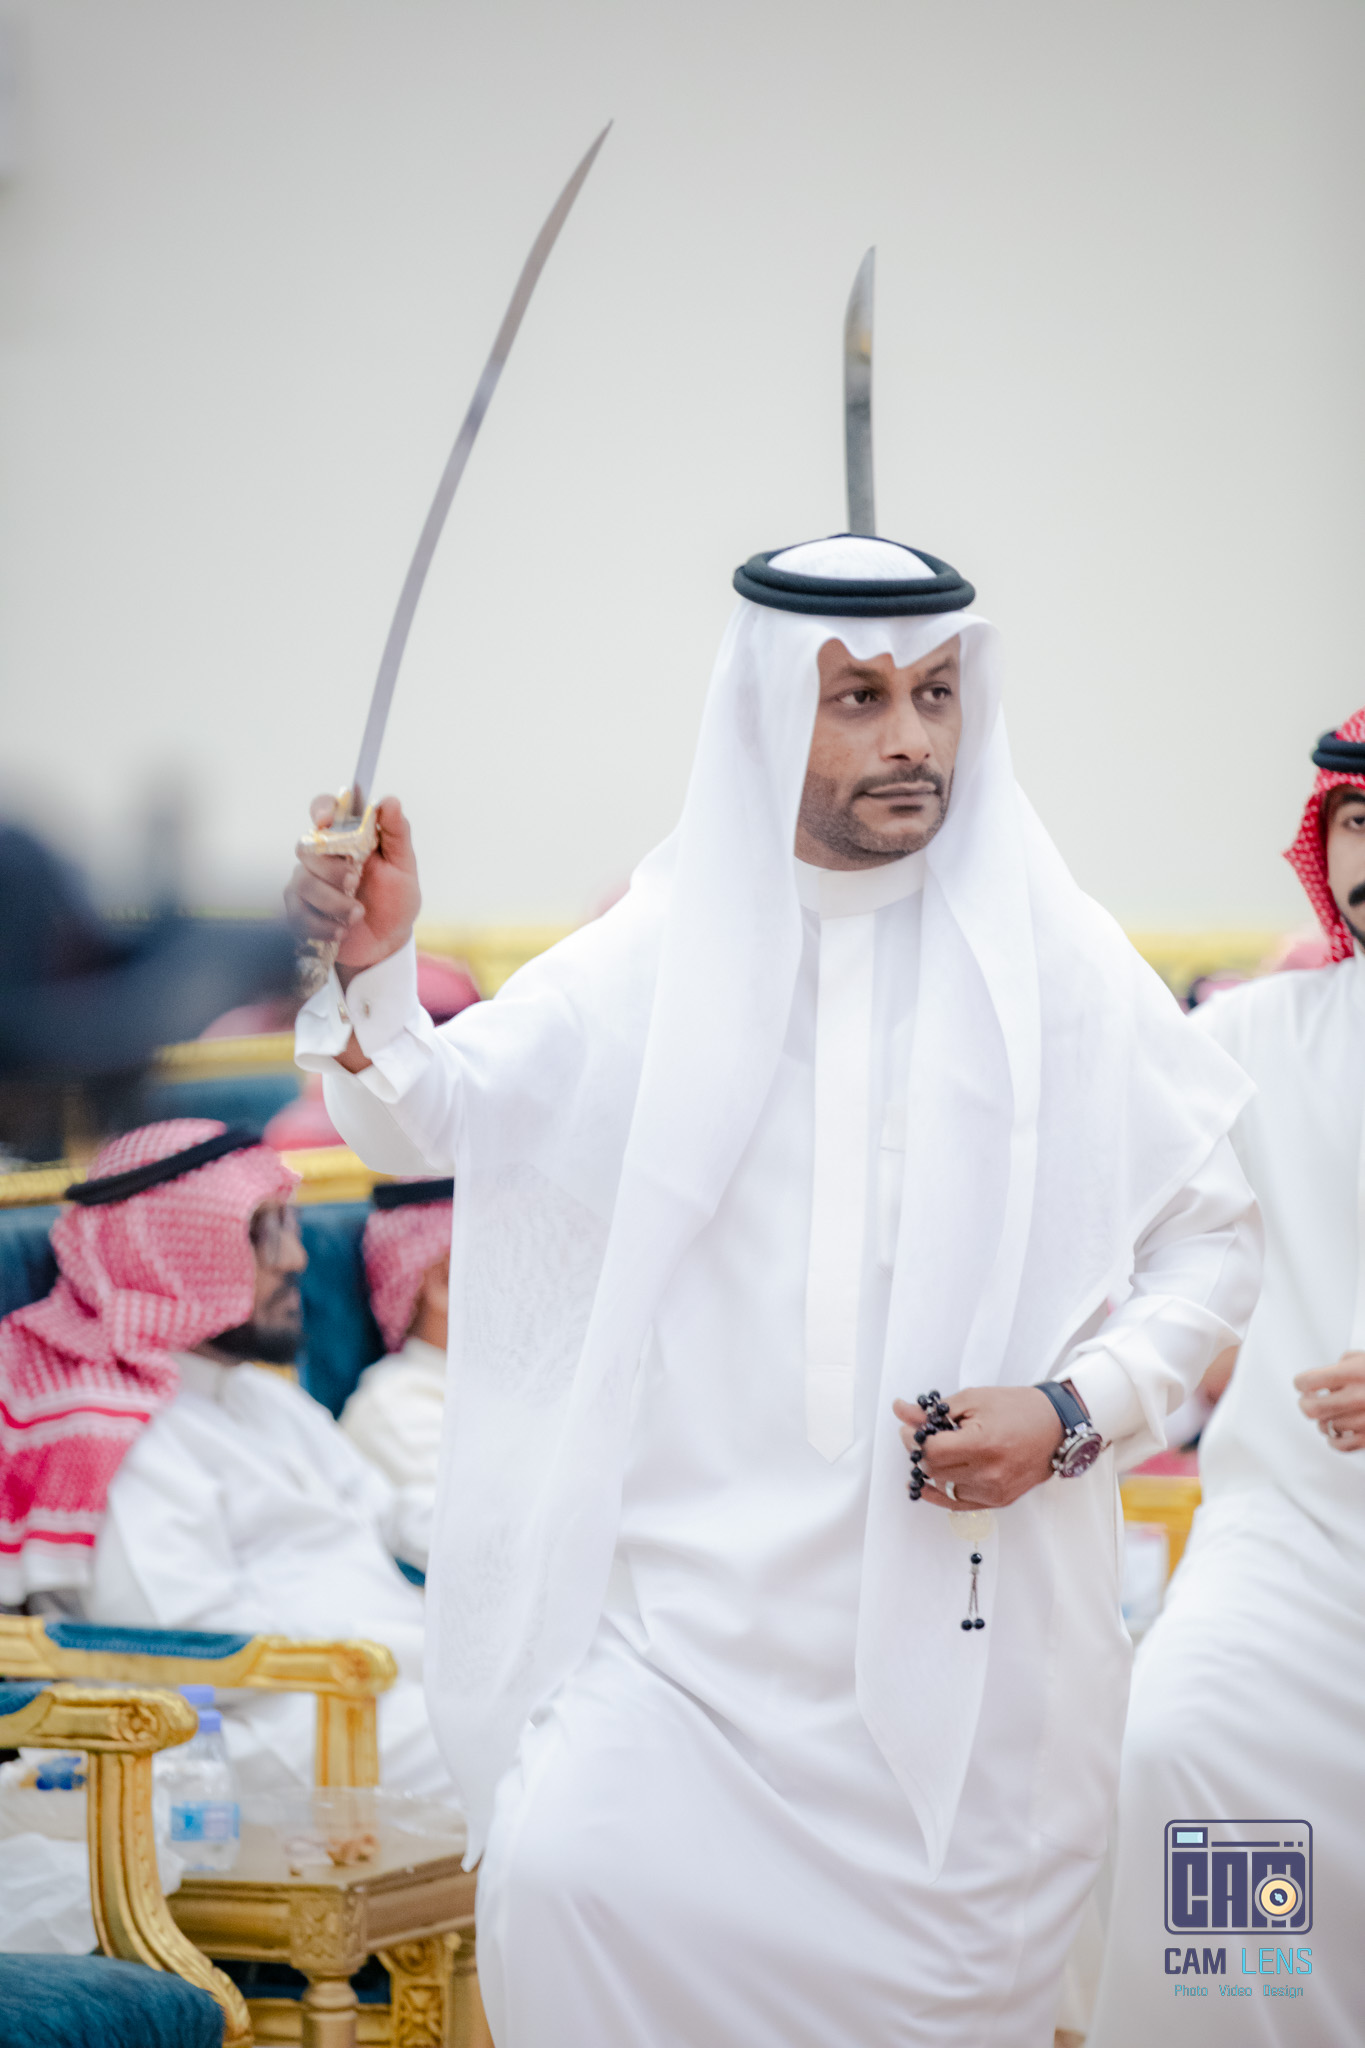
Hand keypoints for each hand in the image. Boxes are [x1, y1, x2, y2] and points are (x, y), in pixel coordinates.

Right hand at [285, 794, 420, 979]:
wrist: (387, 944)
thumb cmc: (394, 901)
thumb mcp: (403, 868)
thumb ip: (397, 834)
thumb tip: (389, 801)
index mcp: (346, 838)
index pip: (324, 808)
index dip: (321, 809)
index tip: (326, 821)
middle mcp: (322, 856)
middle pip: (307, 847)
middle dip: (331, 869)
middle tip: (355, 882)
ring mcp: (307, 883)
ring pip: (303, 883)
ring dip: (332, 902)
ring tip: (357, 915)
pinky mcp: (299, 911)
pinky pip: (297, 913)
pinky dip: (321, 924)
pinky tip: (341, 932)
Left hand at [893, 1386, 1065, 1508]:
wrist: (1056, 1427)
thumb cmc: (1017, 1408)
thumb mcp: (973, 1399)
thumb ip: (934, 1411)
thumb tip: (901, 1410)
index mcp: (983, 1444)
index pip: (932, 1450)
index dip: (913, 1439)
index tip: (911, 1428)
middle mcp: (989, 1473)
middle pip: (935, 1470)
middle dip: (920, 1452)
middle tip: (920, 1437)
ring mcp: (995, 1491)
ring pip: (944, 1487)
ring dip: (933, 1470)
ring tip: (936, 1452)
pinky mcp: (999, 1501)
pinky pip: (959, 1503)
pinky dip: (941, 1492)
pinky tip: (929, 1482)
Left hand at [1295, 1353, 1364, 1449]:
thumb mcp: (1364, 1359)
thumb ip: (1343, 1364)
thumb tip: (1327, 1376)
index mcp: (1354, 1374)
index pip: (1308, 1381)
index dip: (1301, 1383)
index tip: (1301, 1385)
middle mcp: (1358, 1397)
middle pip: (1312, 1409)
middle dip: (1306, 1405)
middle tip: (1308, 1401)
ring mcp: (1364, 1420)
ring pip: (1325, 1427)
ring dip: (1325, 1421)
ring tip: (1332, 1415)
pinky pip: (1340, 1445)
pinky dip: (1334, 1441)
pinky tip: (1336, 1433)